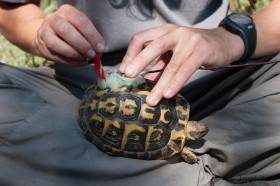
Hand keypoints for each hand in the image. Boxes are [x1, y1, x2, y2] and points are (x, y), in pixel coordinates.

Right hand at [36, 4, 105, 65]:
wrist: (47, 33)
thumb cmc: (70, 30)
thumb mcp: (80, 27)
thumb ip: (90, 37)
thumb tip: (100, 49)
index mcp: (67, 11)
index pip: (80, 21)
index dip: (92, 36)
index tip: (101, 48)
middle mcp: (54, 19)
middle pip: (66, 31)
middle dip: (82, 45)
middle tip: (92, 54)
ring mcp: (45, 33)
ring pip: (56, 44)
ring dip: (74, 54)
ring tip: (85, 59)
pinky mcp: (42, 46)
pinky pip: (55, 56)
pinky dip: (70, 62)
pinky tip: (80, 62)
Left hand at [120, 24, 243, 105]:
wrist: (223, 43)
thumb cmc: (194, 49)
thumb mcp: (174, 54)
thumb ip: (160, 64)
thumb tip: (145, 80)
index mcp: (164, 31)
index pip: (141, 38)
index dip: (131, 54)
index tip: (124, 70)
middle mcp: (175, 32)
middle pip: (153, 46)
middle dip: (139, 62)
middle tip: (128, 76)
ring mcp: (190, 40)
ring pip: (171, 64)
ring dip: (159, 84)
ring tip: (151, 99)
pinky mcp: (202, 50)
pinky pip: (186, 69)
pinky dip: (176, 83)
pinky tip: (167, 93)